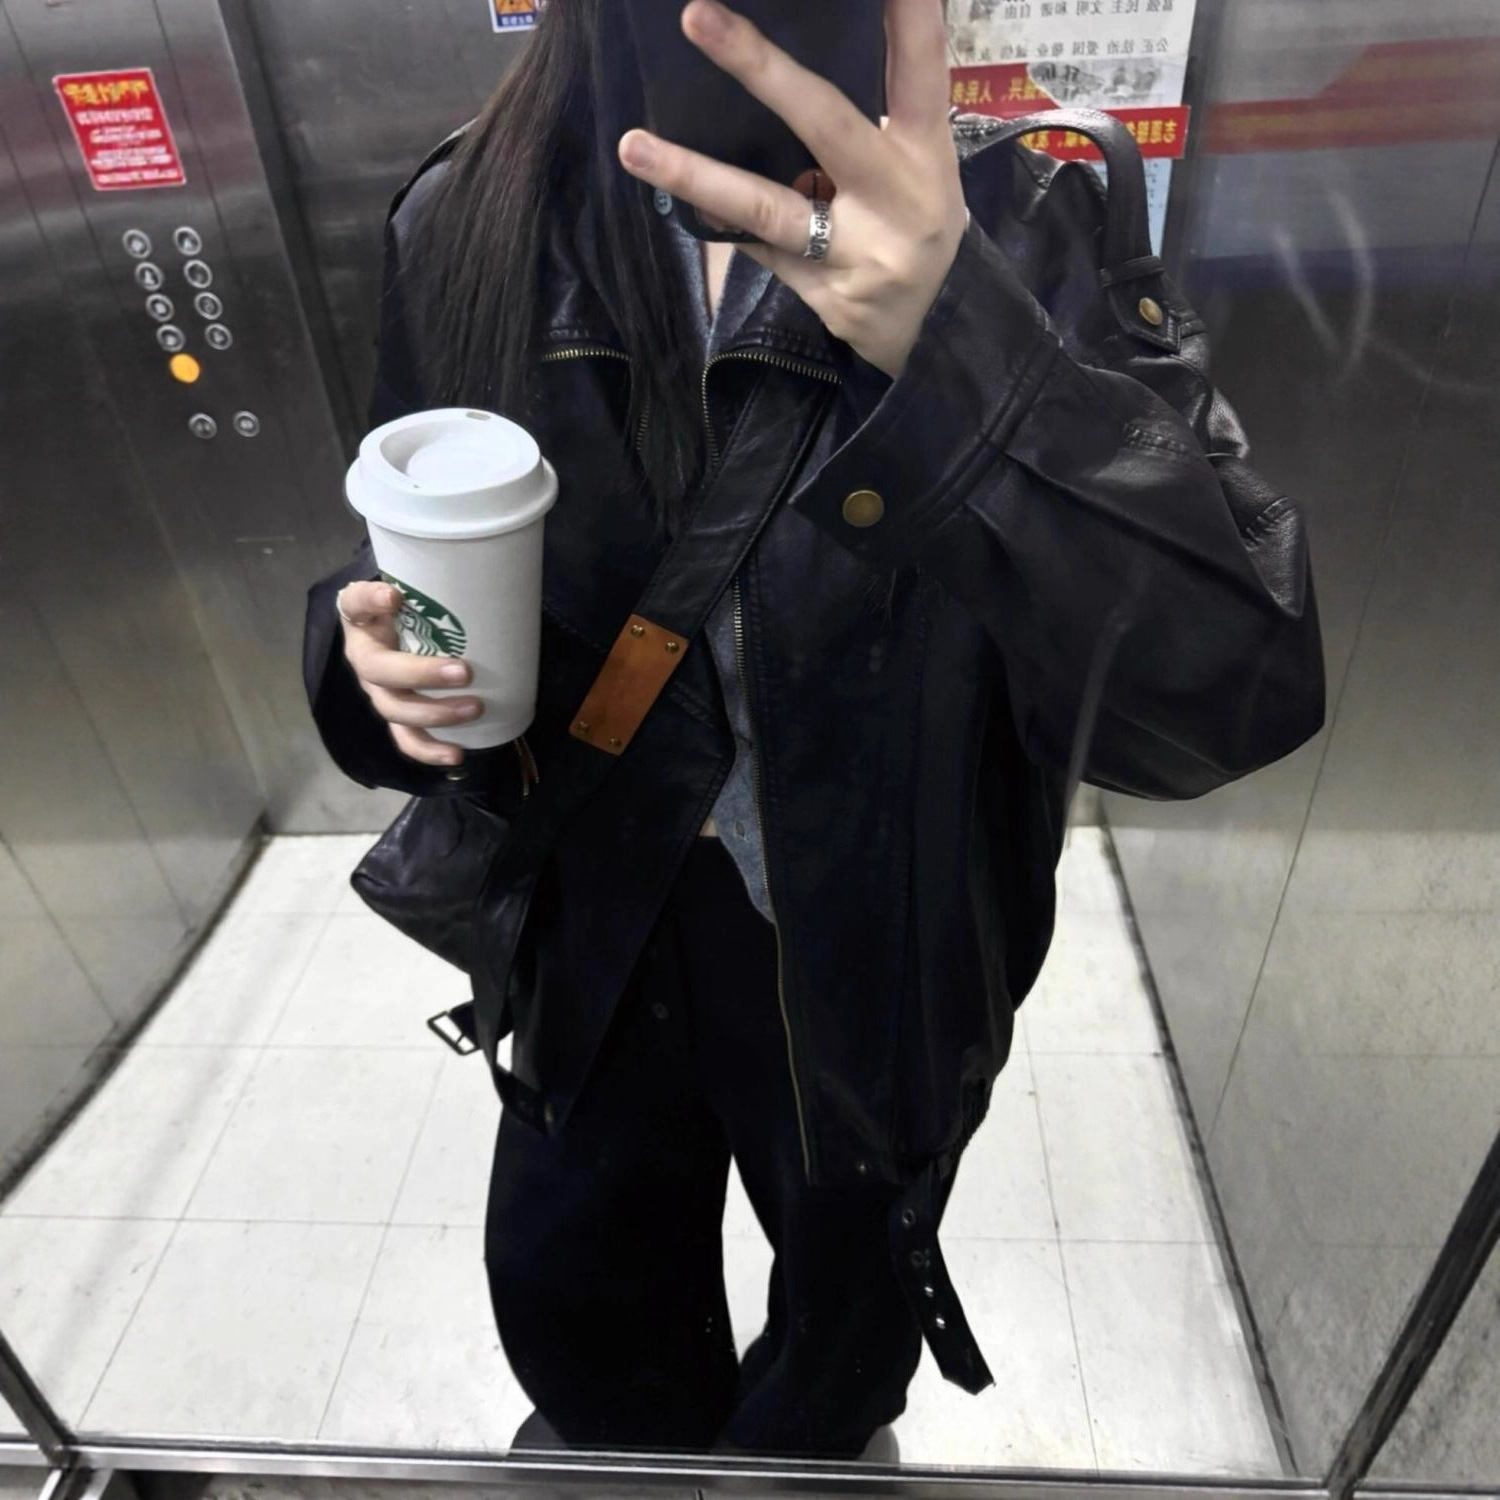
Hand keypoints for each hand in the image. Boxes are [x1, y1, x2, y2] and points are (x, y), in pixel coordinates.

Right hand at [337, 582, 481, 767]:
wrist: (402, 637)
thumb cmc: (408, 612)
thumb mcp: (407, 590)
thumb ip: (412, 584)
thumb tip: (397, 595)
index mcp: (362, 624)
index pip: (355, 605)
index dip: (370, 601)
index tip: (394, 598)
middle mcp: (367, 663)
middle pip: (383, 675)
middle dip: (424, 676)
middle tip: (466, 671)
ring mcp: (382, 694)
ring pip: (398, 712)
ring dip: (436, 715)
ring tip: (475, 709)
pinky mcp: (400, 718)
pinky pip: (408, 739)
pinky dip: (429, 751)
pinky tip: (456, 755)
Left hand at [618, 0, 967, 379]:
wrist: (931, 331)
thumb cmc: (914, 224)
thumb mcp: (919, 166)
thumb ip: (879, 114)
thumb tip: (790, 58)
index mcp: (925, 152)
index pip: (919, 70)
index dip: (908, 16)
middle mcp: (895, 199)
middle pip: (824, 123)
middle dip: (760, 67)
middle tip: (696, 16)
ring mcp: (859, 253)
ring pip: (768, 207)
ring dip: (696, 174)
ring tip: (633, 146)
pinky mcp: (827, 296)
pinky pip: (759, 248)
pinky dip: (721, 220)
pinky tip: (677, 197)